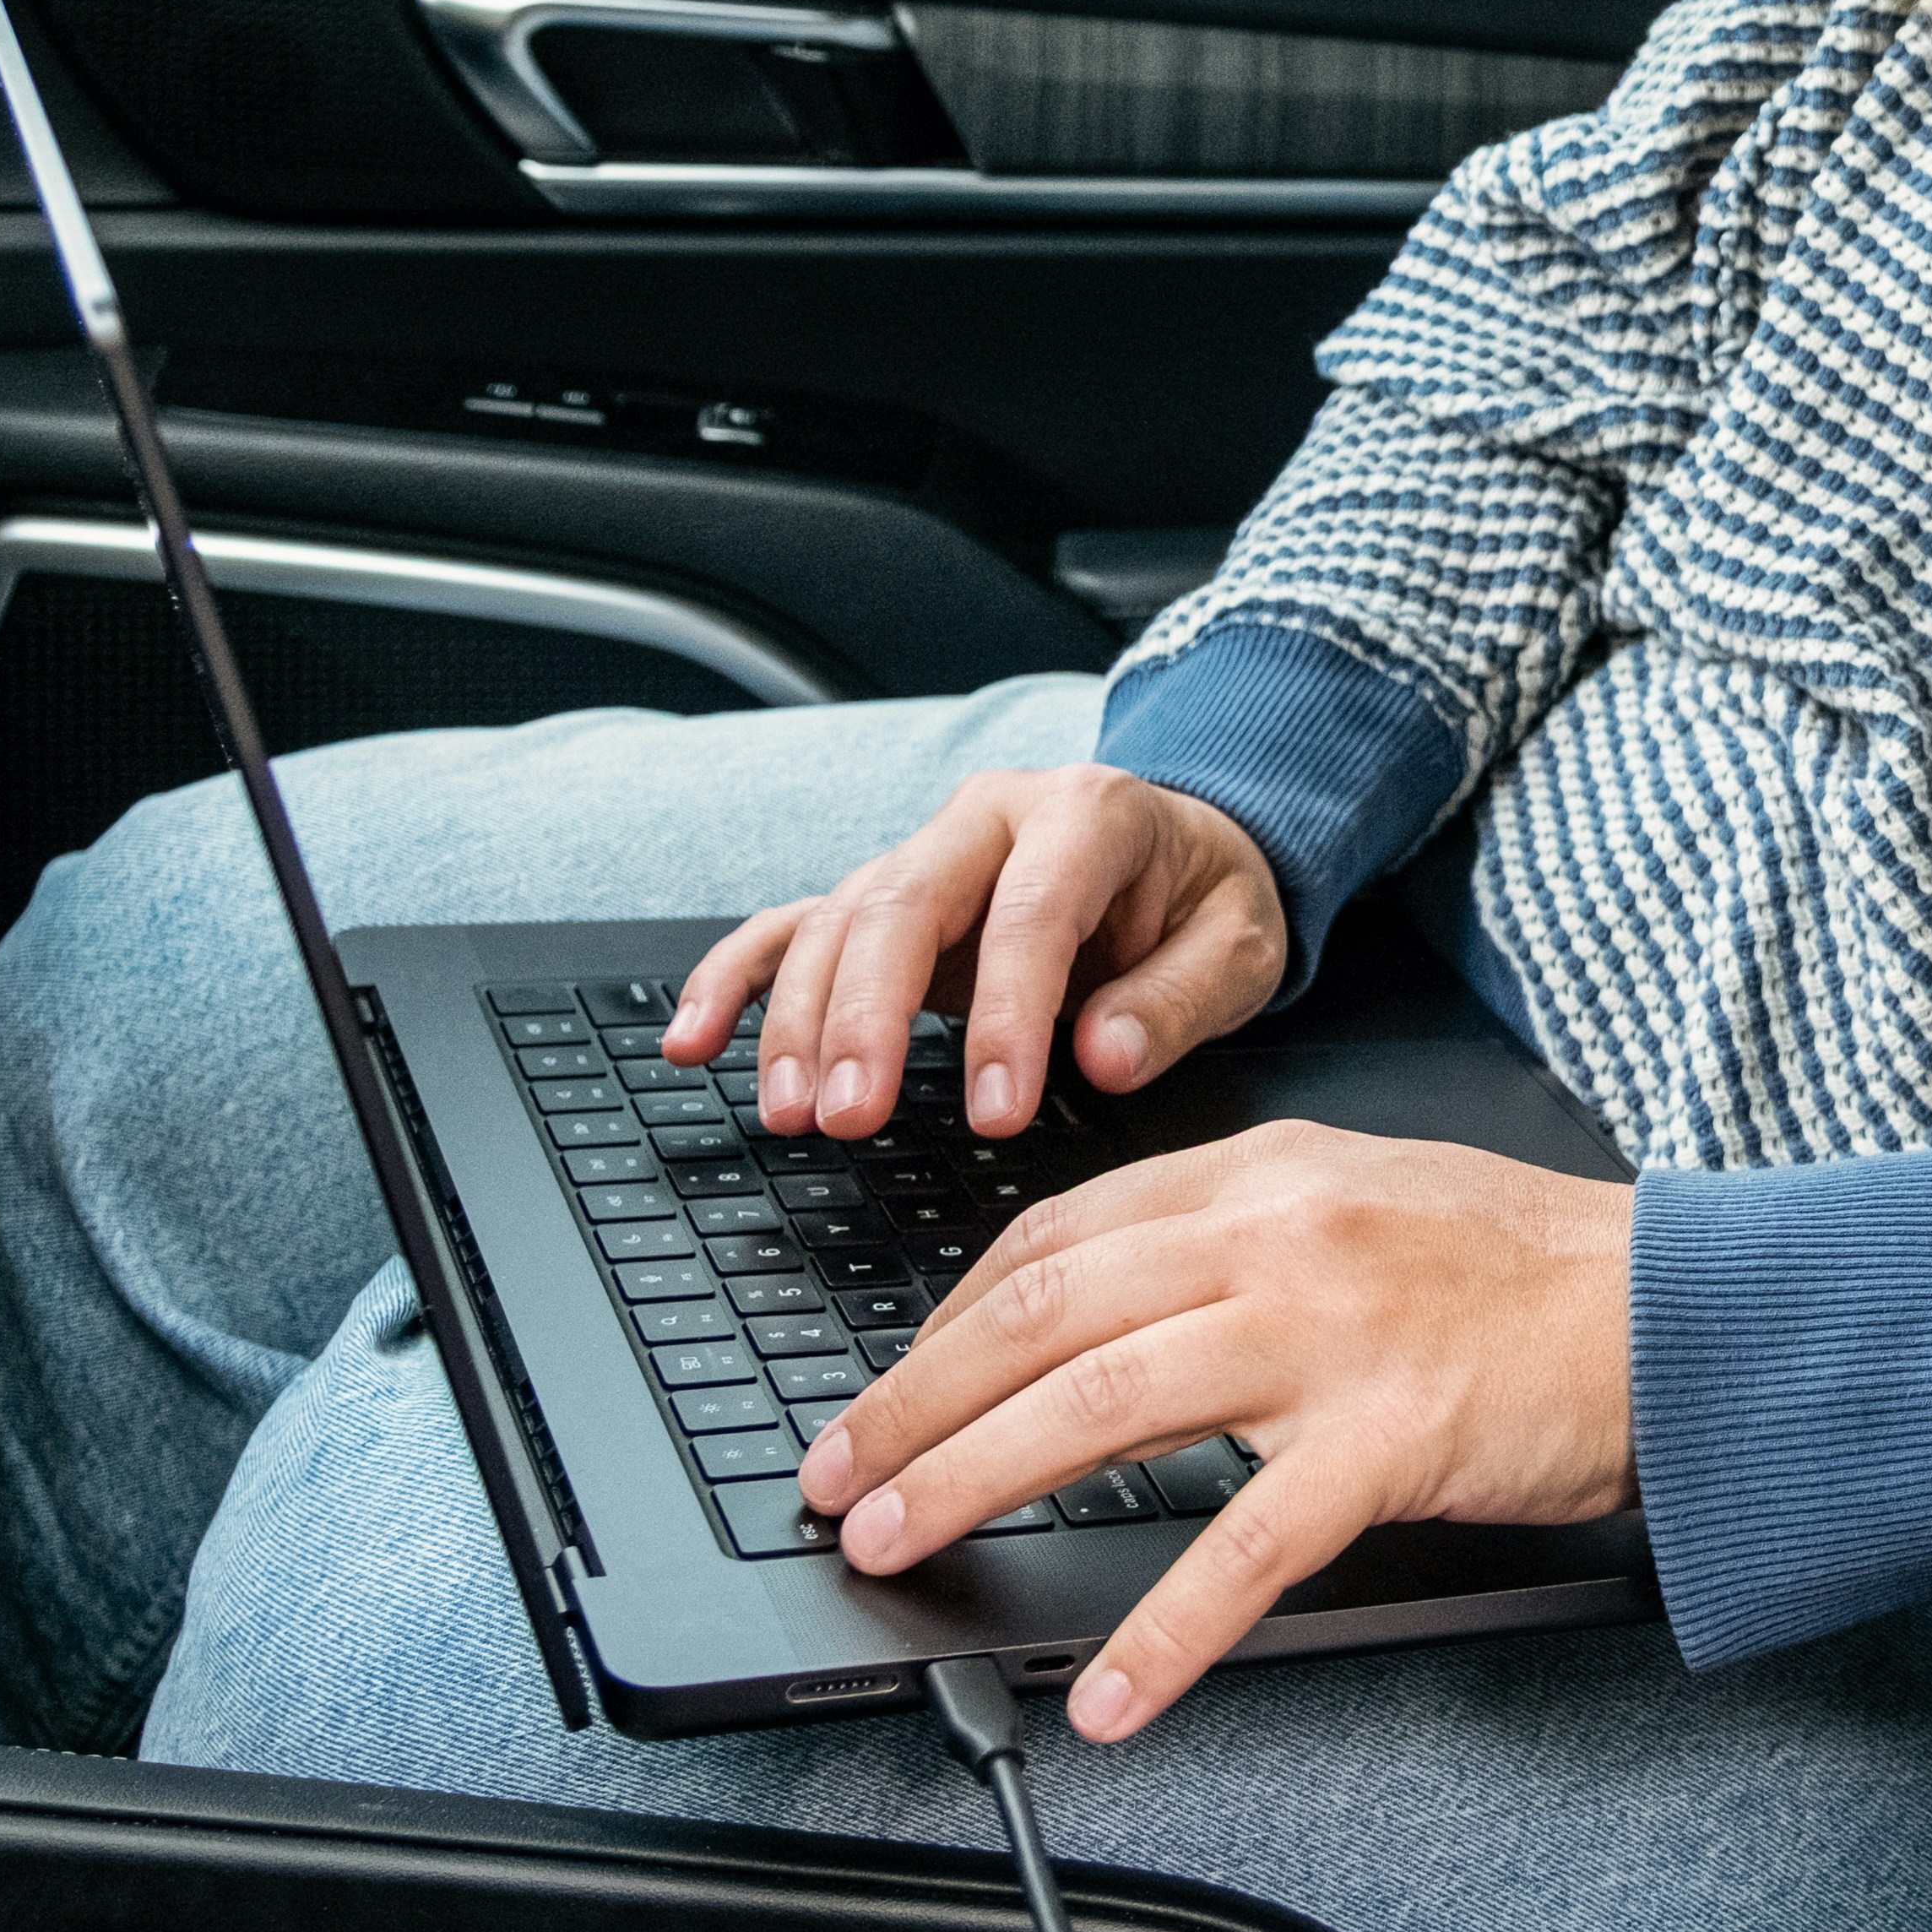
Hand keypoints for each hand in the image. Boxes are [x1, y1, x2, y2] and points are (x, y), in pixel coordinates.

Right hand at [668, 765, 1286, 1145]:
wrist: (1187, 847)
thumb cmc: (1206, 899)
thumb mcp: (1242, 945)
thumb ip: (1180, 998)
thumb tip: (1104, 1056)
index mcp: (1087, 814)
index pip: (1033, 915)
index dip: (1008, 1016)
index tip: (998, 1114)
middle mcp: (989, 820)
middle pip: (904, 907)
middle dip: (866, 1016)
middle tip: (851, 1117)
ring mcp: (925, 854)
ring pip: (837, 922)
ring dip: (800, 1020)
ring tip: (792, 1113)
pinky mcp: (884, 895)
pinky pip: (790, 925)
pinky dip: (733, 979)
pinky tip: (689, 1038)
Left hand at [797, 1121, 1633, 1740]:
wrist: (1678, 1309)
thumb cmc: (1529, 1271)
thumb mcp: (1365, 1198)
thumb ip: (1239, 1235)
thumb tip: (1099, 1310)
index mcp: (1266, 1173)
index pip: (1057, 1233)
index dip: (946, 1319)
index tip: (887, 1390)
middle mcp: (1281, 1235)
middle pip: (1043, 1313)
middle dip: (912, 1402)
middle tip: (837, 1480)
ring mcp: (1333, 1333)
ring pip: (1104, 1404)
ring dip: (974, 1482)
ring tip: (900, 1545)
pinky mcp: (1391, 1436)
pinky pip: (1246, 1544)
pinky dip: (1164, 1630)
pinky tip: (1109, 1694)